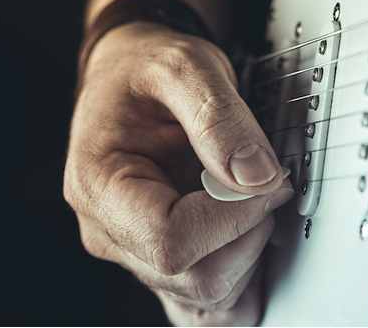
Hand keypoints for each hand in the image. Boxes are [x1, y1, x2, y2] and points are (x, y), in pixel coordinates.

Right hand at [64, 21, 292, 325]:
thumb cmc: (145, 70)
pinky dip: (238, 280)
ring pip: (206, 293)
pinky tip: (248, 242)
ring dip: (248, 252)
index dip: (232, 216)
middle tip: (265, 182)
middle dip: (248, 234)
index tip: (267, 180)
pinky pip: (204, 301)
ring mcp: (135, 251)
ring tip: (250, 197)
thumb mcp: (183, 66)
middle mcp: (110, 229)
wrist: (133, 75)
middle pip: (193, 276)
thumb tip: (256, 176)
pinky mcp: (162, 259)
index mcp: (100, 184)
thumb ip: (219, 117)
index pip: (169, 239)